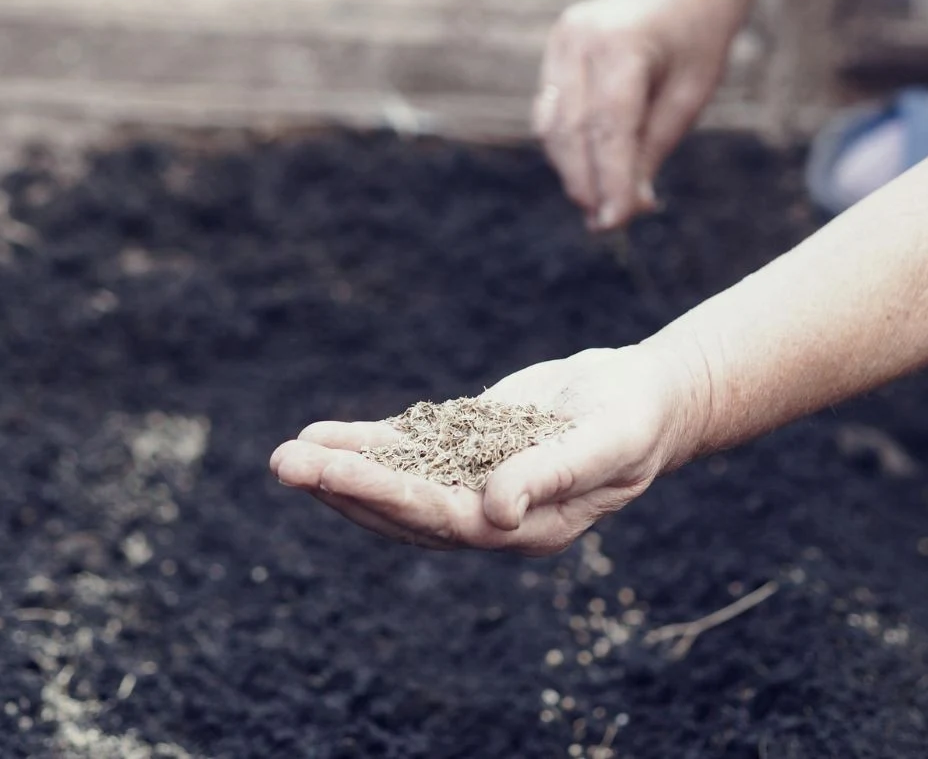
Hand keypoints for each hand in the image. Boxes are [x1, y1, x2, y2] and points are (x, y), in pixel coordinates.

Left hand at [269, 345, 698, 555]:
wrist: (643, 399)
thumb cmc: (634, 420)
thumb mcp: (607, 442)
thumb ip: (554, 475)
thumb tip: (495, 511)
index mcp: (527, 528)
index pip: (445, 519)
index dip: (388, 497)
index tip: (336, 475)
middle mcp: (491, 516)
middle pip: (405, 510)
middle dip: (344, 487)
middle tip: (284, 465)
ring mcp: (474, 484)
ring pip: (396, 485)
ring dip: (340, 472)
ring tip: (284, 456)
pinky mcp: (466, 451)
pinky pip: (407, 453)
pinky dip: (365, 445)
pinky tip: (322, 435)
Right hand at [534, 0, 744, 230]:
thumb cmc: (700, 34)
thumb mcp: (691, 95)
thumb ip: (653, 147)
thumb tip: (626, 207)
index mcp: (620, 43)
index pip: (607, 127)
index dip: (608, 181)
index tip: (615, 224)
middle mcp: (578, 39)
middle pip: (570, 132)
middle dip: (586, 184)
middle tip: (609, 224)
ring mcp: (560, 43)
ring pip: (553, 128)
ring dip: (574, 171)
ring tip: (604, 205)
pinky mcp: (555, 53)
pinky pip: (553, 113)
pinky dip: (570, 148)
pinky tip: (595, 172)